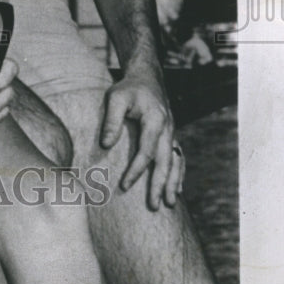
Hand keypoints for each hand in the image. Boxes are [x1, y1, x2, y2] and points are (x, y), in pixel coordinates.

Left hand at [100, 69, 181, 208]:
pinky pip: (178, 157)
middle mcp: (168, 129)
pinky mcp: (171, 135)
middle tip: (155, 206)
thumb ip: (111, 120)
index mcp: (155, 120)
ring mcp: (172, 133)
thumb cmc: (128, 88)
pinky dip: (179, 174)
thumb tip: (105, 145)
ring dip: (173, 183)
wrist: (147, 77)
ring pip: (176, 162)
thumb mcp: (115, 98)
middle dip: (161, 185)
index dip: (136, 170)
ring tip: (170, 203)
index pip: (146, 151)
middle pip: (166, 161)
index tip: (124, 185)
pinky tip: (177, 188)